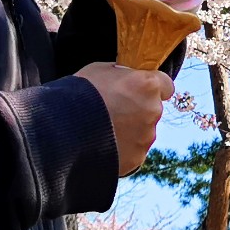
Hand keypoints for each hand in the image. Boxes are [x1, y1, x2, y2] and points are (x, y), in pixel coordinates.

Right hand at [76, 61, 173, 175]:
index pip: (166, 85)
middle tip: (114, 111)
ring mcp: (146, 137)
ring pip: (144, 131)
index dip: (154, 87)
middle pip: (153, 109)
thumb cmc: (80, 94)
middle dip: (138, 110)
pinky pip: (133, 150)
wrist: (62, 130)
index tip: (142, 90)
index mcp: (147, 85)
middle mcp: (152, 111)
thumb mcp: (100, 70)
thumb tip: (128, 78)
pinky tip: (103, 144)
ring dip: (131, 130)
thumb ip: (122, 75)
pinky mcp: (136, 158)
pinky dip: (123, 148)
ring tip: (105, 130)